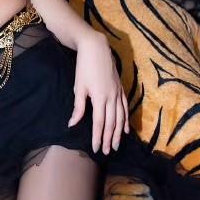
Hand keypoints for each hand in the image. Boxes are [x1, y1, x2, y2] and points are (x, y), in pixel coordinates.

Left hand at [68, 29, 129, 153]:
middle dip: (108, 138)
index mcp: (100, 98)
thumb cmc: (84, 67)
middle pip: (111, 123)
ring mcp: (118, 93)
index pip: (99, 123)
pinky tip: (126, 129)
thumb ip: (79, 107)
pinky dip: (126, 120)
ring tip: (116, 145)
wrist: (96, 48)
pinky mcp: (121, 89)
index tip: (95, 149)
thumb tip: (73, 124)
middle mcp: (112, 98)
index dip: (97, 137)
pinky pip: (125, 108)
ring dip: (118, 133)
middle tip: (107, 152)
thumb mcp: (79, 87)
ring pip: (120, 117)